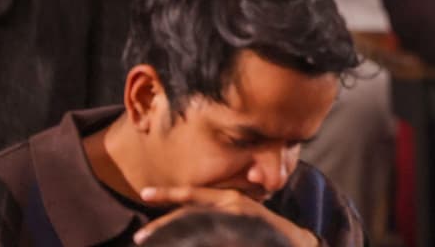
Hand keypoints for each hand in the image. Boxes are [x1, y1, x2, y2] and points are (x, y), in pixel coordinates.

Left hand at [134, 188, 317, 246]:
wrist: (296, 245)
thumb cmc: (262, 233)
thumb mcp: (237, 220)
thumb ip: (215, 217)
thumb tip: (183, 226)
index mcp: (229, 199)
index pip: (193, 194)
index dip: (169, 194)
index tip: (144, 194)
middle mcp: (233, 205)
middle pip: (189, 213)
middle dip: (162, 226)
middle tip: (139, 237)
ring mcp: (240, 219)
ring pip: (197, 224)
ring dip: (172, 234)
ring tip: (149, 240)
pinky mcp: (247, 229)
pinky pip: (214, 237)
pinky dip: (197, 241)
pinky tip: (186, 244)